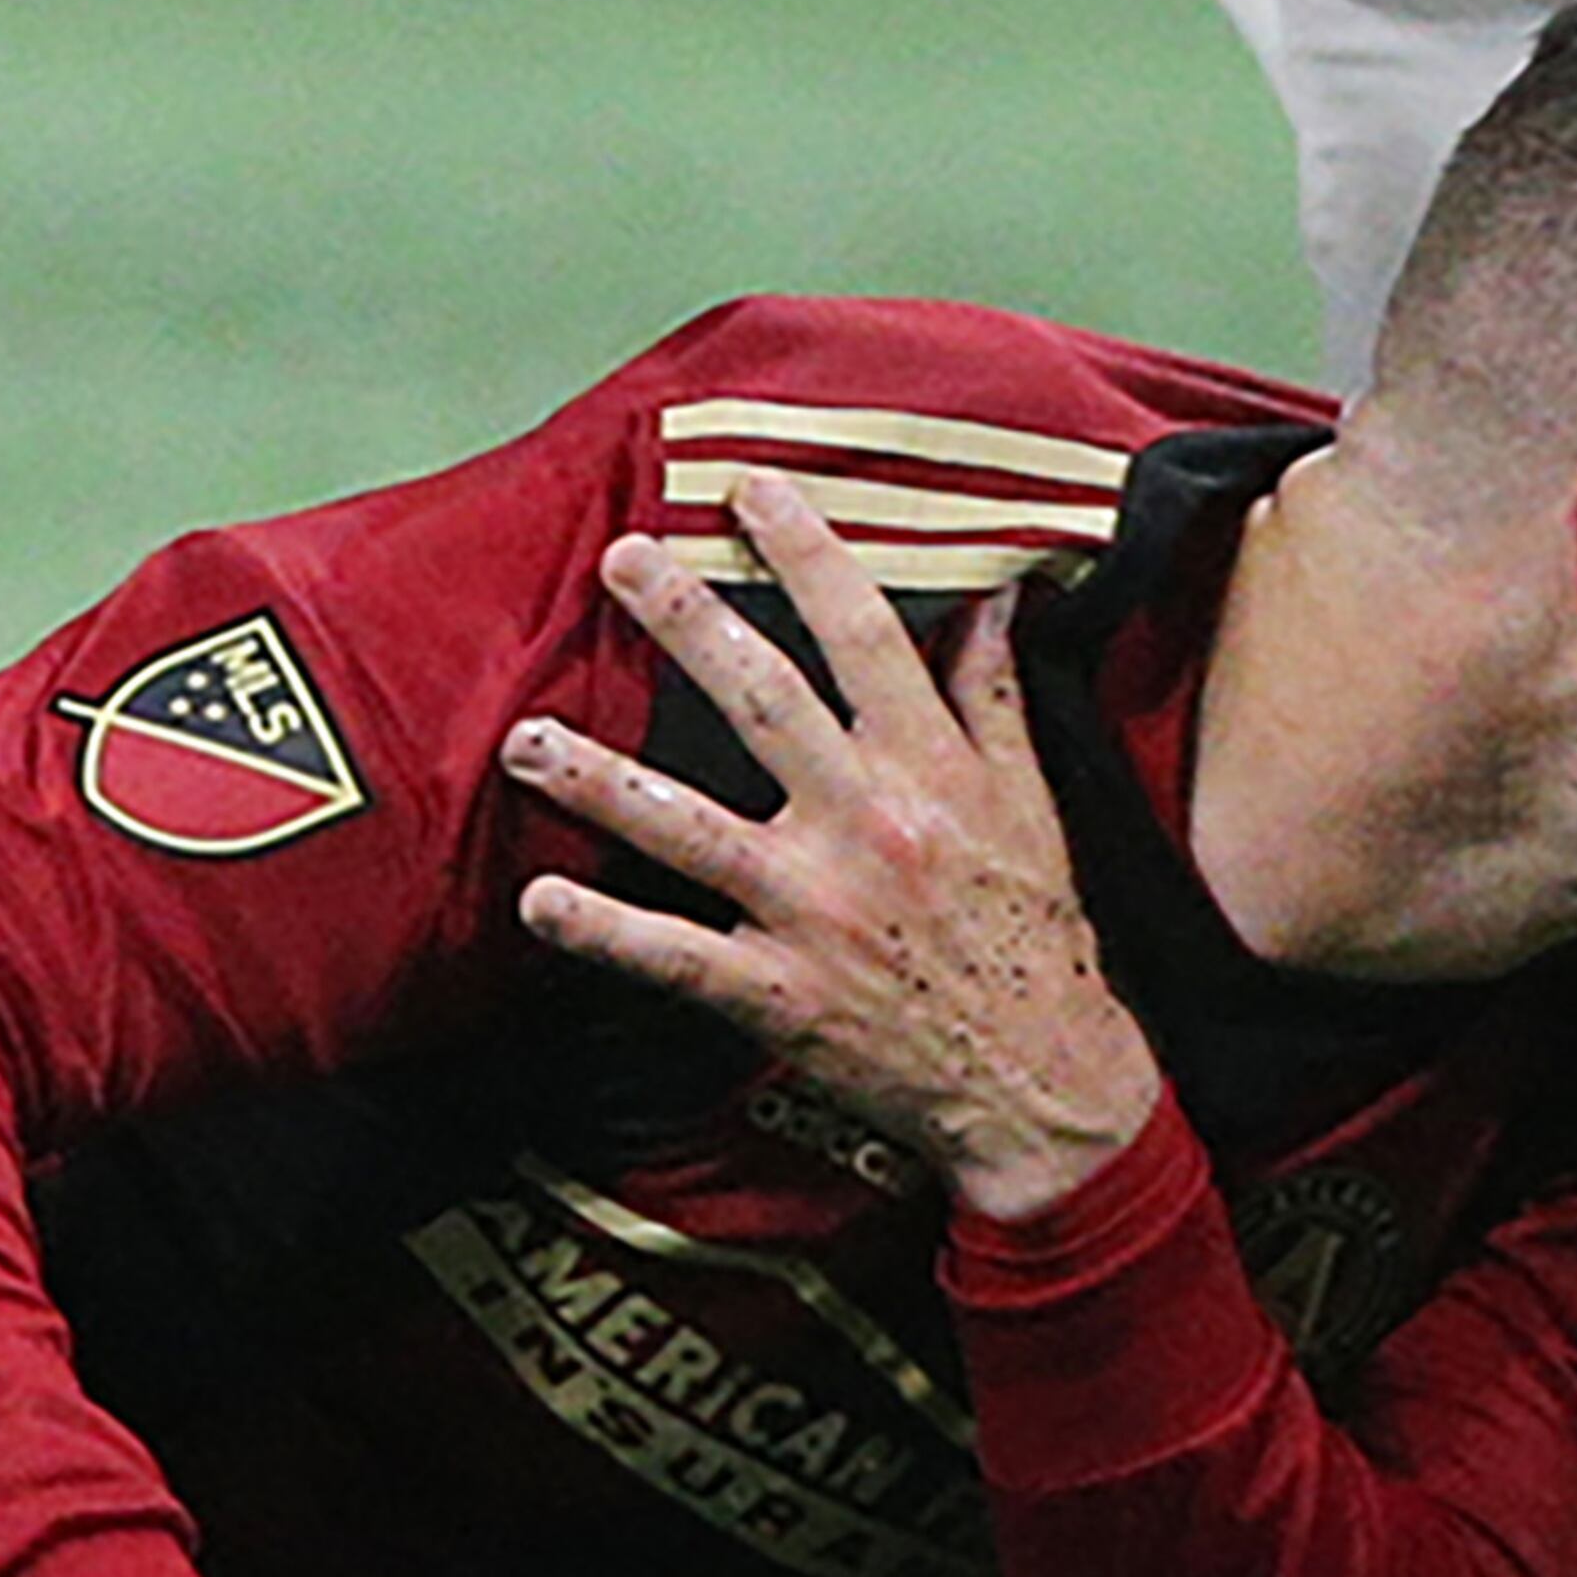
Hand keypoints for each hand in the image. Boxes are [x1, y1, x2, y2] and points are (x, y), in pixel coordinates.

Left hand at [499, 469, 1161, 1220]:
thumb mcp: (1038, 806)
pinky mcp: (782, 996)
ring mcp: (818, 911)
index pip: (865, 634)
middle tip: (620, 559)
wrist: (1050, 1088)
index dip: (807, 552)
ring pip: (691, 826)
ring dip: (600, 779)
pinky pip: (676, 956)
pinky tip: (538, 903)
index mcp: (931, 769)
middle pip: (762, 701)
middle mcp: (868, 825)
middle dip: (687, 622)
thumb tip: (994, 597)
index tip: (752, 488)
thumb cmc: (1041, 938)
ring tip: (526, 738)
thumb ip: (997, 699)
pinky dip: (605, 933)